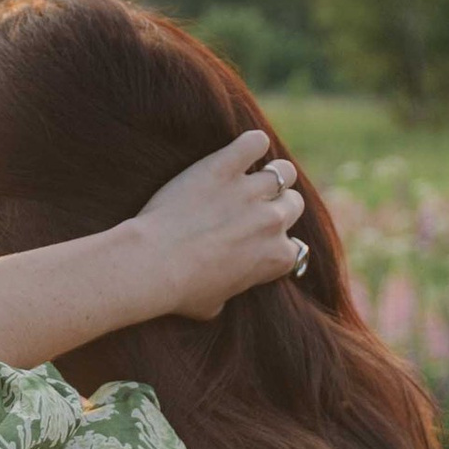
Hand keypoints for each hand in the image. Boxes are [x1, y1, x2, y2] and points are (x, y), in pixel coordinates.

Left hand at [131, 130, 306, 319]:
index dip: (276, 243)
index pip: (294, 247)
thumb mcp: (214, 306)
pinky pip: (254, 142)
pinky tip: (240, 150)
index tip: (260, 242)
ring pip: (284, 172)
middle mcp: (273, 222)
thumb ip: (232, 292)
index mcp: (276, 259)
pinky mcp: (226, 166)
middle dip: (278, 206)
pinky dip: (251, 143)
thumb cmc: (180, 290)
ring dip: (273, 174)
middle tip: (253, 208)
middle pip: (294, 204)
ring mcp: (252, 192)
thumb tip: (225, 293)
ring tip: (252, 176)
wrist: (154, 263)